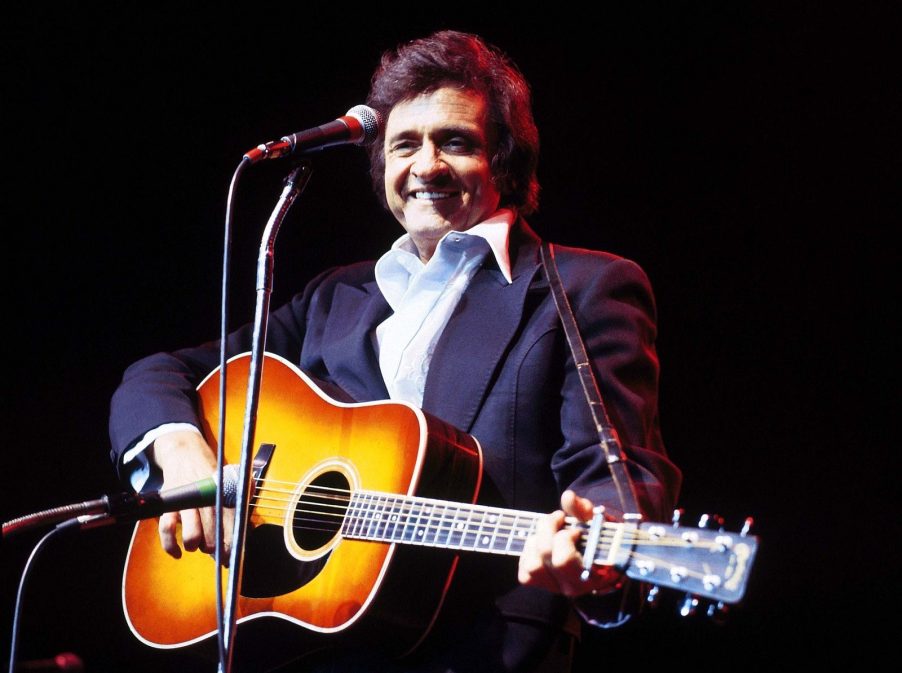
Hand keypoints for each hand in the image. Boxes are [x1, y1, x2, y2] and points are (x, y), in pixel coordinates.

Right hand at [152, 430, 233, 563]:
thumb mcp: (231, 478)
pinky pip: (166, 529)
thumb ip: (242, 496)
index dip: (233, 542)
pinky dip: (170, 545)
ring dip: (195, 545)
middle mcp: (206, 498)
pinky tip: (177, 553)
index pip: (232, 522)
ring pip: (192, 533)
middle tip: (217, 556)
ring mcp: (186, 502)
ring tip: (197, 545)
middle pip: (213, 531)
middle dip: (216, 548)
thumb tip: (248, 520)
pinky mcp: (169, 504)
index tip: (233, 556)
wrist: (186, 454)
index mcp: (223, 493)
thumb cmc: (211, 474)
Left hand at [518, 490, 621, 596]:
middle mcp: (571, 586)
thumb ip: (584, 509)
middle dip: (548, 528)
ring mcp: (553, 587)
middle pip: (545, 554)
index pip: (563, 560)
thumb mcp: (598, 522)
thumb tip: (568, 497)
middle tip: (559, 518)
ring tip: (550, 532)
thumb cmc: (600, 539)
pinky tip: (543, 543)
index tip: (575, 529)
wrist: (599, 561)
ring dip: (537, 540)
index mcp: (590, 574)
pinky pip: (524, 569)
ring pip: (532, 564)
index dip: (564, 537)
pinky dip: (530, 552)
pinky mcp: (539, 584)